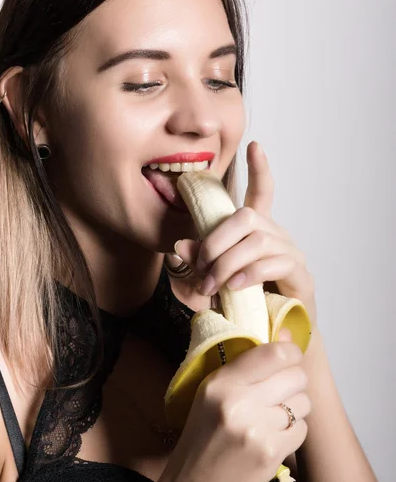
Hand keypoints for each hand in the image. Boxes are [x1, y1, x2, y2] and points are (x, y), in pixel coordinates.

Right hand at [155, 337, 309, 481]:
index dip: (290, 352)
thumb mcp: (211, 393)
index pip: (273, 353)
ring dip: (295, 407)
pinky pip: (302, 429)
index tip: (289, 356)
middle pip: (296, 376)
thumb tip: (288, 337)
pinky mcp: (271, 454)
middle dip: (295, 380)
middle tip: (281, 389)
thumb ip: (247, 366)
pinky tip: (274, 435)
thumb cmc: (202, 435)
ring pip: (303, 403)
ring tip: (274, 415)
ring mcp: (257, 430)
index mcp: (220, 383)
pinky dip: (294, 431)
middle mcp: (239, 403)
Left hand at [174, 141, 316, 328]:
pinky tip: (235, 286)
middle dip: (216, 240)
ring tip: (213, 285)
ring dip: (228, 262)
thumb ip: (193, 265)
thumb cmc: (240, 304)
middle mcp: (276, 235)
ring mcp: (290, 253)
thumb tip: (181, 244)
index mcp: (256, 231)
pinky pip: (274, 263)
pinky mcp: (300, 275)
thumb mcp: (207, 283)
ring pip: (257, 241)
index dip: (259, 169)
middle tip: (200, 267)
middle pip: (247, 217)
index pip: (261, 192)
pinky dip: (249, 273)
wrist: (269, 336)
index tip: (254, 145)